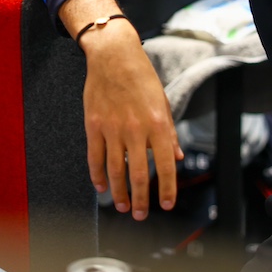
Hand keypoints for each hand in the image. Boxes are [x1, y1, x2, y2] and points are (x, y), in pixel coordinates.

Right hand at [80, 25, 182, 220]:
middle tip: (140, 215)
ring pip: (115, 170)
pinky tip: (101, 186)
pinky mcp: (93, 125)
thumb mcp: (163, 103)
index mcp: (157, 124)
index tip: (167, 204)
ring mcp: (112, 129)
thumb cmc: (141, 77)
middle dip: (141, 199)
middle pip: (138, 174)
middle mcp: (136, 129)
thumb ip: (170, 133)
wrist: (113, 56)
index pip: (165, 165)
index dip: (167, 189)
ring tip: (122, 206)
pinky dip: (97, 175)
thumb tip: (178, 157)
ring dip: (119, 192)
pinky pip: (95, 156)